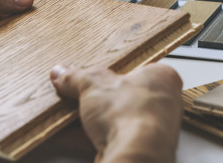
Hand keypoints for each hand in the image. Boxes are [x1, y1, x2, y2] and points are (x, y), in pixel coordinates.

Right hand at [50, 63, 181, 162]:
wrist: (134, 156)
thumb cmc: (132, 114)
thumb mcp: (94, 84)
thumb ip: (76, 78)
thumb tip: (63, 74)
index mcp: (160, 79)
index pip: (132, 69)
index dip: (107, 72)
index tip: (85, 73)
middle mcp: (160, 105)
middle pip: (118, 96)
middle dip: (91, 97)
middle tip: (70, 91)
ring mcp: (148, 131)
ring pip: (110, 121)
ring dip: (84, 119)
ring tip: (62, 112)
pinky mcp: (134, 151)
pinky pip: (104, 140)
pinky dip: (83, 137)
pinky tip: (63, 133)